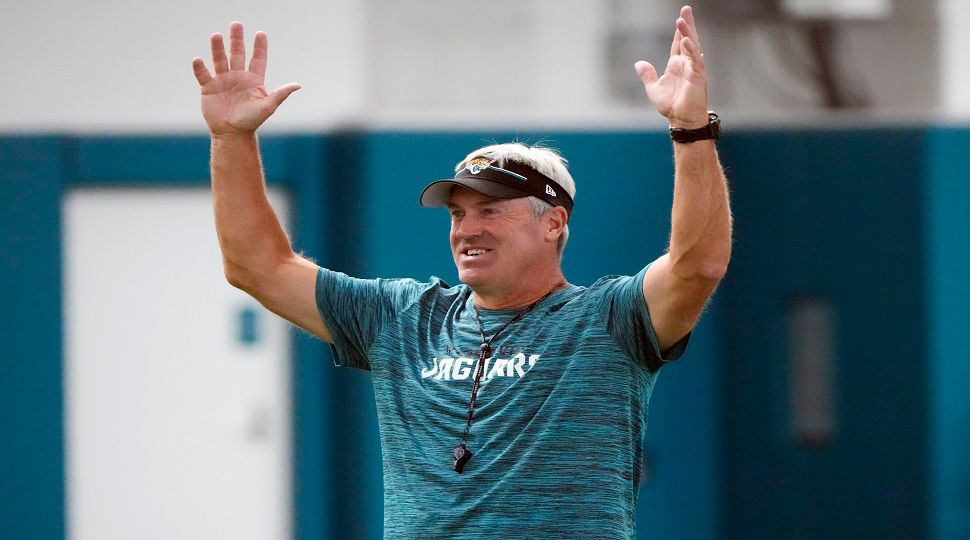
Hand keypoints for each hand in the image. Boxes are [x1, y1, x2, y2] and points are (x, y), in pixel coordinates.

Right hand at [192, 22, 300, 135]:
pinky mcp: (209, 88)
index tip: (261, 33)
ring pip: (220, 60)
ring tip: (216, 36)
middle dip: (236, 40)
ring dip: (217, 48)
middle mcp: (238, 77)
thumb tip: (298, 85)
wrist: (232, 134)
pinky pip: (203, 75)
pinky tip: (198, 59)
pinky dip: (200, 68)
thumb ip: (281, 94)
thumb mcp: (268, 106)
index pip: (257, 59)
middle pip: (237, 54)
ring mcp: (222, 81)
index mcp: (253, 80)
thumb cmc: (252, 121)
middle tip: (236, 24)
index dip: (259, 47)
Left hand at [634, 6, 708, 128]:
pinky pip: (695, 61)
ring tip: (682, 19)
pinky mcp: (698, 77)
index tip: (680, 17)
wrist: (681, 120)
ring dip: (687, 32)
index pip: (678, 43)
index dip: (679, 30)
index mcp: (677, 65)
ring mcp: (694, 69)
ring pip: (692, 46)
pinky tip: (685, 40)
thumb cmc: (671, 106)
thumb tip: (639, 63)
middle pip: (687, 39)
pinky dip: (691, 50)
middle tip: (686, 9)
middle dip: (687, 24)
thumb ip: (648, 75)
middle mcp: (687, 64)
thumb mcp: (654, 88)